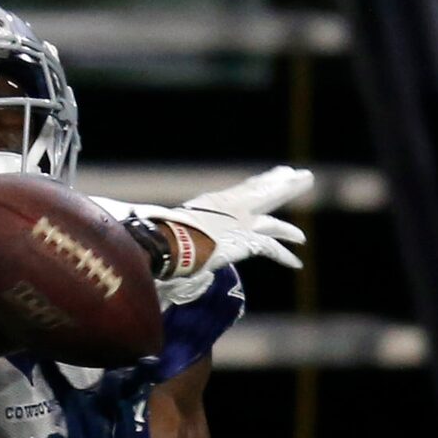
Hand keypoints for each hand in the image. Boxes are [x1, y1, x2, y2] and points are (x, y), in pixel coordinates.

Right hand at [123, 165, 311, 278]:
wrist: (167, 242)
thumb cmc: (160, 234)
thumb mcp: (165, 226)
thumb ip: (166, 226)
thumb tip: (136, 222)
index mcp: (213, 202)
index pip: (242, 190)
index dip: (259, 184)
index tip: (272, 176)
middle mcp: (231, 209)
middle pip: (263, 194)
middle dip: (283, 185)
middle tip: (301, 176)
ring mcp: (240, 224)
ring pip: (272, 222)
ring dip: (289, 230)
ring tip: (301, 237)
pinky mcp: (245, 243)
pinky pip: (270, 248)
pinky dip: (283, 255)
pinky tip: (295, 262)